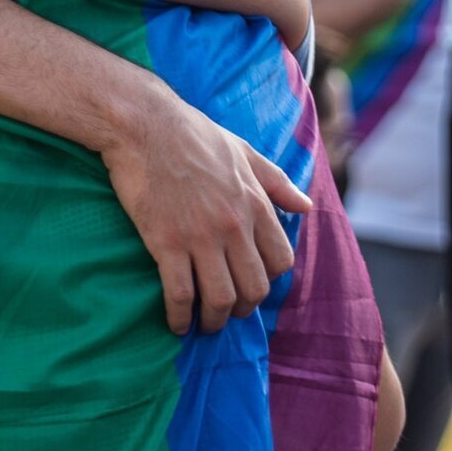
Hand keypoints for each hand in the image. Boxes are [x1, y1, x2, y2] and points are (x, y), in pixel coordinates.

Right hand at [101, 91, 312, 333]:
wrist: (145, 125)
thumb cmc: (193, 135)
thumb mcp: (244, 152)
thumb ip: (277, 183)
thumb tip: (305, 207)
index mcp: (255, 203)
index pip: (279, 261)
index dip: (268, 282)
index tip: (250, 285)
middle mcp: (234, 225)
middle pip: (253, 288)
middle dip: (242, 310)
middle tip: (227, 314)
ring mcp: (201, 237)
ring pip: (220, 298)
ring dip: (214, 320)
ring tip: (203, 324)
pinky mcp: (167, 243)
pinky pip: (180, 293)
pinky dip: (179, 317)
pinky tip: (175, 323)